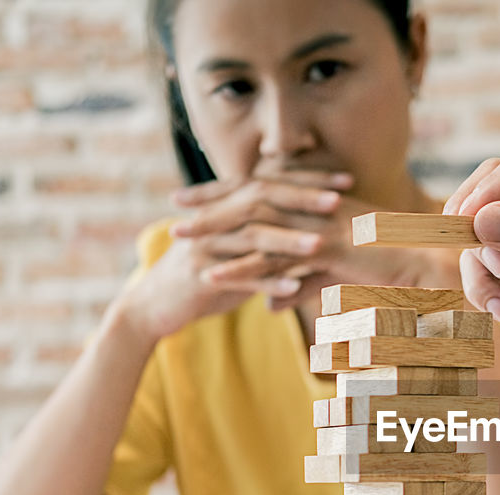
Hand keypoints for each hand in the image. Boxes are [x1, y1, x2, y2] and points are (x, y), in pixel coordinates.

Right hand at [118, 172, 352, 340]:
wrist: (153, 308)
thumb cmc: (204, 281)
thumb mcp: (239, 256)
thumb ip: (269, 241)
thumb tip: (312, 231)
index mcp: (229, 210)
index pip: (274, 185)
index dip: (309, 182)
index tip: (347, 181)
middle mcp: (216, 221)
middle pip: (262, 200)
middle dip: (302, 199)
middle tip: (339, 200)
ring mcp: (206, 247)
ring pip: (252, 238)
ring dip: (288, 241)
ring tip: (321, 244)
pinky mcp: (200, 277)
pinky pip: (238, 279)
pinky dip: (267, 284)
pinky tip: (294, 289)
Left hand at [174, 174, 457, 312]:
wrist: (433, 266)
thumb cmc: (396, 270)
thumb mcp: (334, 281)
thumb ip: (298, 287)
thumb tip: (269, 302)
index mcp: (320, 206)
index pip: (266, 192)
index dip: (230, 193)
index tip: (199, 196)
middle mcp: (316, 209)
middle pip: (253, 198)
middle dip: (212, 201)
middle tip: (177, 205)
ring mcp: (320, 226)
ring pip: (256, 224)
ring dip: (215, 230)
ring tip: (180, 238)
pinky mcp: (325, 249)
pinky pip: (276, 258)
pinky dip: (242, 268)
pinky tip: (213, 276)